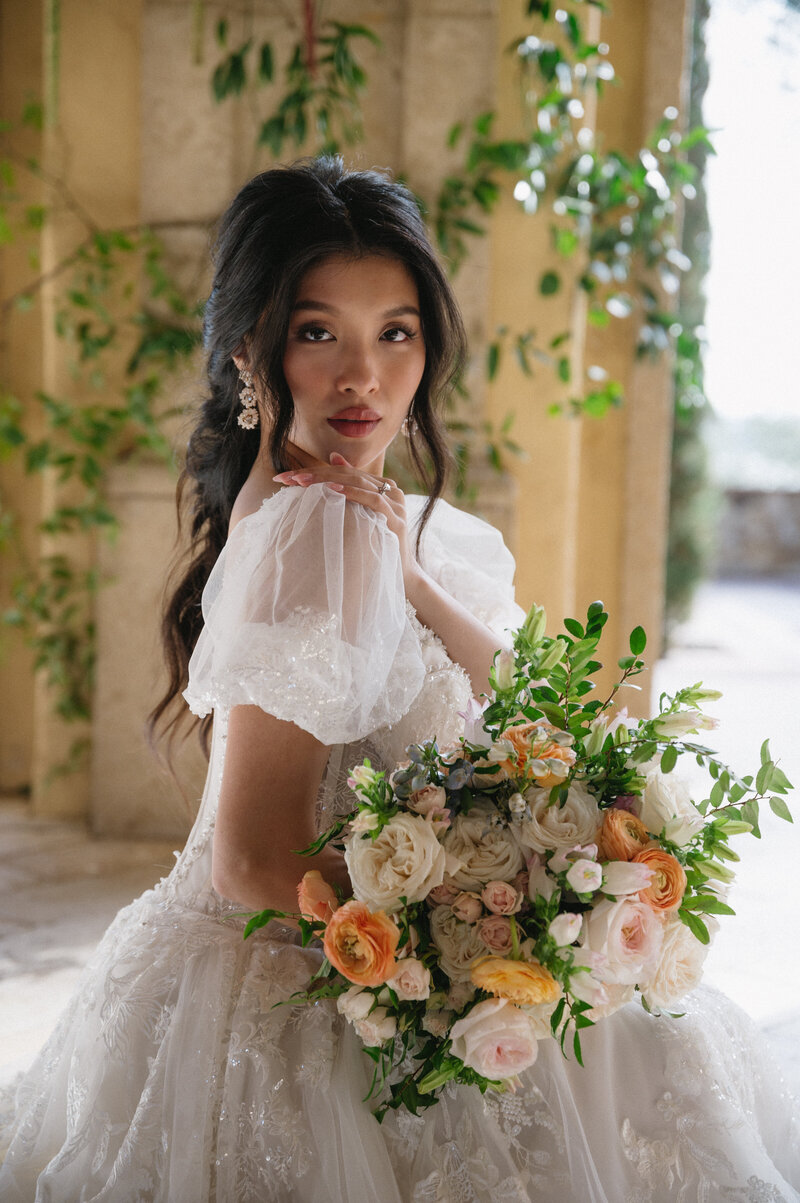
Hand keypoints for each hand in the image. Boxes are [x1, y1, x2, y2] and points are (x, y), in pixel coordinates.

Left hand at [273, 452, 422, 591]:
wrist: (402, 573)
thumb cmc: (378, 543)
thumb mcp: (360, 513)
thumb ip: (350, 486)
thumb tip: (333, 455)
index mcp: (383, 486)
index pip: (345, 472)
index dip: (317, 471)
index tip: (288, 477)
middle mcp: (392, 490)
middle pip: (350, 474)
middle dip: (317, 474)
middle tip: (291, 477)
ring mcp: (396, 503)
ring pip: (359, 482)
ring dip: (329, 480)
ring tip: (304, 481)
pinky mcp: (396, 518)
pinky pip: (373, 499)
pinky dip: (352, 493)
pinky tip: (332, 490)